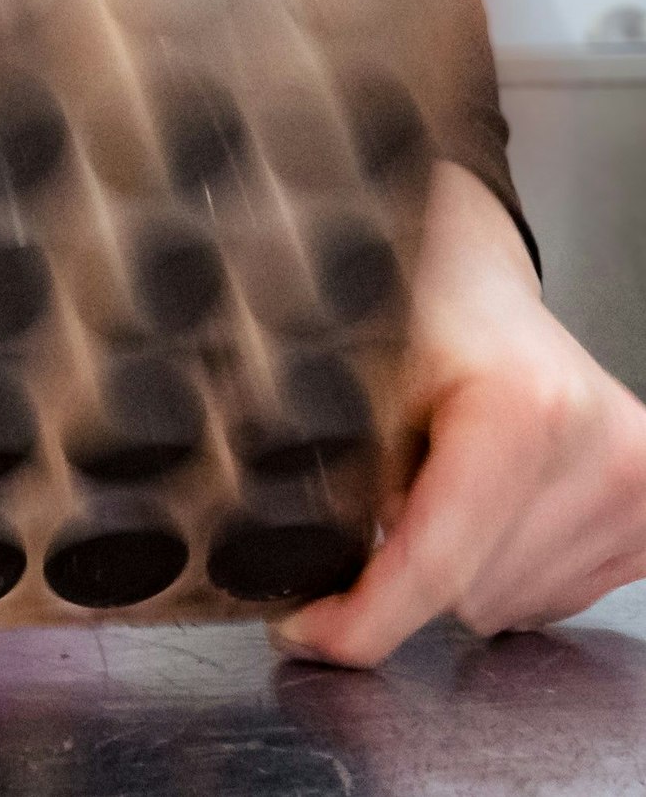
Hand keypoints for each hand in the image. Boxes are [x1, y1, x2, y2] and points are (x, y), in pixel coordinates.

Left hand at [276, 162, 645, 665]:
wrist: (480, 282)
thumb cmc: (418, 308)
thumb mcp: (353, 375)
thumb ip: (337, 474)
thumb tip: (303, 574)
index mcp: (523, 410)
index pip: (435, 565)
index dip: (361, 617)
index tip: (307, 631)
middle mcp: (600, 454)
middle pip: (468, 594)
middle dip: (410, 559)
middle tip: (398, 475)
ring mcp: (640, 490)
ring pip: (507, 606)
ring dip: (460, 563)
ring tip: (451, 473)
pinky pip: (550, 601)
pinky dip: (503, 567)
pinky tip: (494, 500)